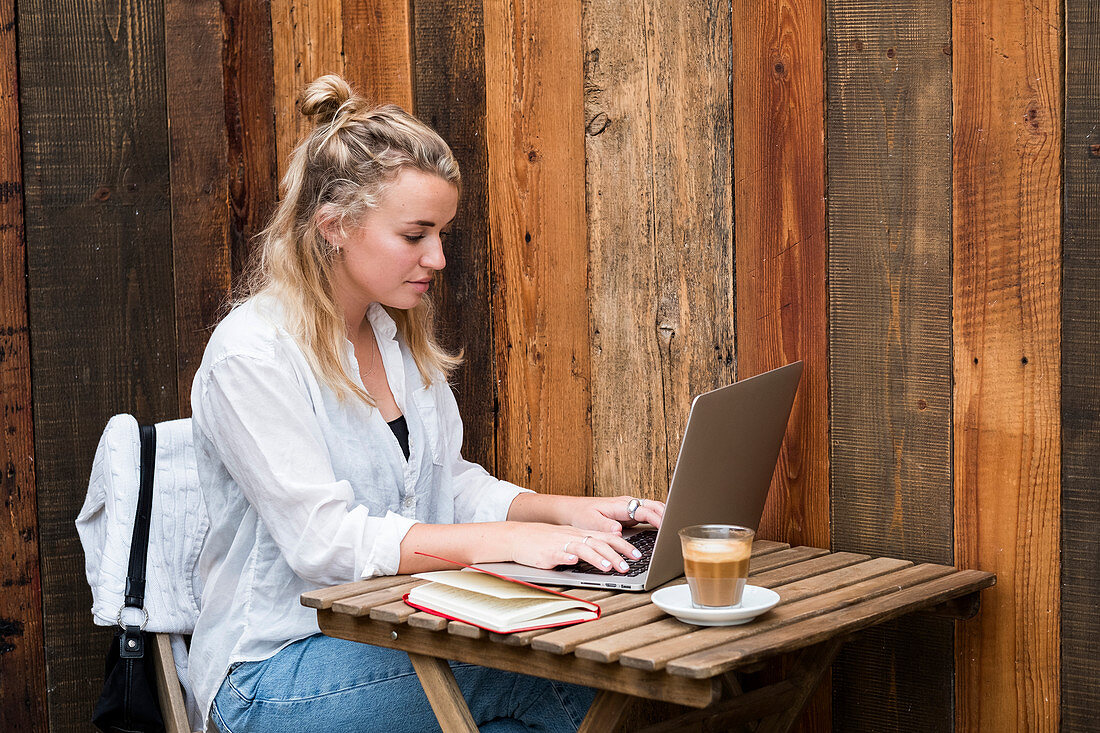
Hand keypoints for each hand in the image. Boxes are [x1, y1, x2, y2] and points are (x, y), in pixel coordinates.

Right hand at [506, 522, 643, 571]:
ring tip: (608, 567)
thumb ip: (587, 548)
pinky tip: (573, 561)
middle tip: (629, 565)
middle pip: (599, 543)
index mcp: (581, 535)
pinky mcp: (547, 552)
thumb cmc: (545, 542)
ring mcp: (561, 544)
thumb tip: (608, 556)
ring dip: (596, 557)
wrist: (518, 537)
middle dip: (616, 554)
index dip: (624, 546)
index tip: (637, 555)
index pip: (607, 538)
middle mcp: (574, 537)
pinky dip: (566, 556)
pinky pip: (558, 553)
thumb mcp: (569, 542)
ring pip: (582, 548)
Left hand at [566, 495, 665, 534]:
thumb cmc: (581, 514)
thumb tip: (618, 531)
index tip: (666, 526)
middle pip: (653, 505)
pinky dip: (658, 517)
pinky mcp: (629, 513)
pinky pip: (648, 513)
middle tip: (677, 526)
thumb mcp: (589, 522)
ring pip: (653, 507)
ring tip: (675, 525)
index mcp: (620, 505)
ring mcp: (629, 507)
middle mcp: (627, 503)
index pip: (644, 510)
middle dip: (667, 513)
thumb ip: (605, 525)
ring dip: (664, 513)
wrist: (573, 510)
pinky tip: (664, 525)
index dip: (657, 518)